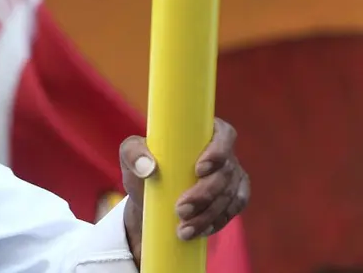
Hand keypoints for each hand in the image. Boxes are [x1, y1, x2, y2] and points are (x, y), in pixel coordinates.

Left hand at [119, 118, 250, 259]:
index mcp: (202, 132)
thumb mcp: (130, 154)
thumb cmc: (143, 167)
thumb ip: (133, 152)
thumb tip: (148, 167)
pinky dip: (216, 223)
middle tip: (181, 210)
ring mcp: (231, 176)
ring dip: (208, 215)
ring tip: (183, 229)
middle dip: (205, 194)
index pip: (223, 134)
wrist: (149, 198)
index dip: (217, 151)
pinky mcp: (232, 198)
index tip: (198, 169)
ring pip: (229, 196)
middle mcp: (223, 152)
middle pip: (225, 172)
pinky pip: (231, 212)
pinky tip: (199, 231)